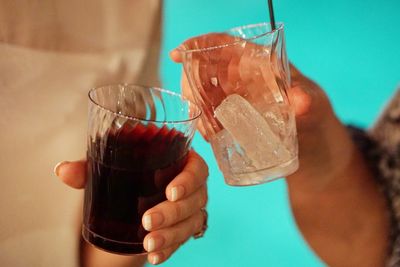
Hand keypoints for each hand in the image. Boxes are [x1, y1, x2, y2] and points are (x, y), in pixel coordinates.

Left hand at [55, 150, 207, 264]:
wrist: (135, 196)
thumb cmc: (129, 175)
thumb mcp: (110, 169)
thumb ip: (89, 169)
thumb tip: (63, 171)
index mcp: (180, 163)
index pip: (196, 168)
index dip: (188, 179)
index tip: (170, 192)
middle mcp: (191, 186)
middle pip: (195, 199)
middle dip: (173, 213)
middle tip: (148, 221)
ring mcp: (191, 209)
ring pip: (191, 222)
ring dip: (171, 234)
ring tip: (148, 243)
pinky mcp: (185, 228)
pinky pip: (183, 240)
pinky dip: (169, 249)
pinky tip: (154, 255)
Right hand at [170, 34, 346, 190]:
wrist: (318, 154)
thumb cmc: (319, 121)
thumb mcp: (316, 109)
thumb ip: (308, 102)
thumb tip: (300, 100)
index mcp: (262, 64)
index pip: (226, 45)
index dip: (201, 45)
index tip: (179, 54)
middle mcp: (245, 78)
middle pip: (207, 68)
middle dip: (192, 81)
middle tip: (195, 105)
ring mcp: (237, 100)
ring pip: (204, 92)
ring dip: (196, 106)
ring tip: (206, 130)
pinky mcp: (235, 122)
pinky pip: (211, 116)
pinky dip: (204, 124)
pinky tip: (209, 137)